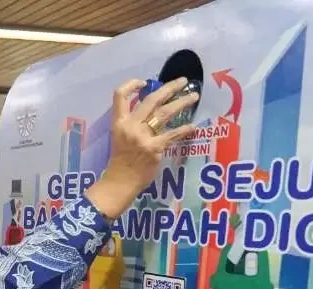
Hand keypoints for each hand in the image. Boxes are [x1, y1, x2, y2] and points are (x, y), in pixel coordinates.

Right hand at [85, 77, 199, 219]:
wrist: (119, 183)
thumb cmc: (120, 162)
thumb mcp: (119, 137)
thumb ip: (132, 124)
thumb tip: (150, 113)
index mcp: (119, 123)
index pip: (120, 95)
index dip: (132, 85)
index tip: (145, 83)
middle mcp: (130, 126)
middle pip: (151, 99)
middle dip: (169, 87)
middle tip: (183, 81)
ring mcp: (143, 137)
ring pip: (165, 112)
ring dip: (182, 102)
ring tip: (194, 97)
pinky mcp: (154, 148)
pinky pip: (173, 135)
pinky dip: (184, 130)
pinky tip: (193, 126)